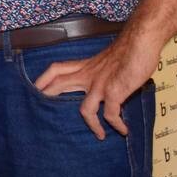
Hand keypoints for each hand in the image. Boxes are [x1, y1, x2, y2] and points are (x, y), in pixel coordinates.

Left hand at [34, 37, 156, 139]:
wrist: (140, 41)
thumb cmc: (129, 48)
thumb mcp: (109, 60)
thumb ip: (102, 71)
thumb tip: (106, 81)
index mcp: (86, 66)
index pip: (57, 69)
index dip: (44, 78)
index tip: (35, 88)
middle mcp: (89, 75)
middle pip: (60, 84)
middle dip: (49, 98)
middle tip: (42, 114)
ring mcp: (100, 84)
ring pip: (85, 110)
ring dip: (92, 125)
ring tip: (100, 135)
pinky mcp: (114, 92)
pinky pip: (110, 114)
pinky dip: (117, 125)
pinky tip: (124, 130)